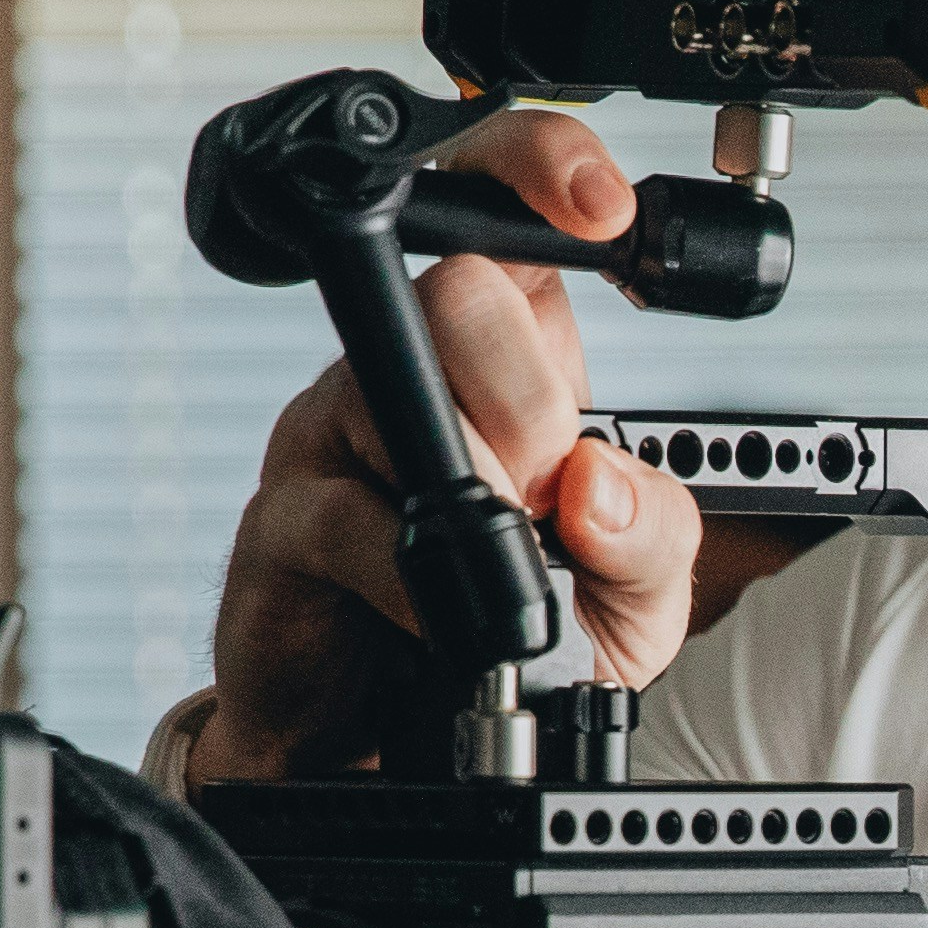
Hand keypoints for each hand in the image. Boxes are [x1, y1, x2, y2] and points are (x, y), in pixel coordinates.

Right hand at [197, 106, 700, 779]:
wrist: (400, 752)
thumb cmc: (511, 648)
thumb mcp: (631, 603)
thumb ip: (649, 534)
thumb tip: (596, 482)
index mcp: (504, 358)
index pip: (505, 209)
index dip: (542, 174)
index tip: (601, 212)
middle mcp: (411, 370)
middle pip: (459, 291)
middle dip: (529, 397)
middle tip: (543, 489)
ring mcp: (334, 435)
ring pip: (394, 392)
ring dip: (473, 485)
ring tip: (503, 563)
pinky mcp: (278, 519)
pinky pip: (345, 513)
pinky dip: (414, 573)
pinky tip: (442, 617)